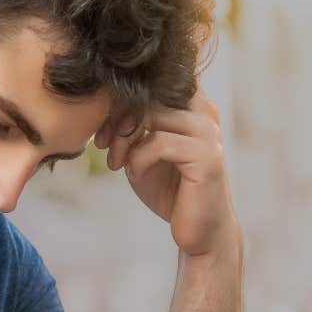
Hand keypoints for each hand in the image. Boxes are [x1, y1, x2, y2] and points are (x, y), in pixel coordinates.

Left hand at [94, 87, 239, 257]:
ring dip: (124, 139)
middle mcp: (204, 111)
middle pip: (149, 93)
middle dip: (117, 118)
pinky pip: (159, 143)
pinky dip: (137, 158)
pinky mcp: (207, 157)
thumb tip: (105, 98)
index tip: (103, 130)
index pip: (151, 81)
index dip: (119, 100)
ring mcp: (208, 132)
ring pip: (152, 114)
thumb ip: (131, 123)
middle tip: (103, 145)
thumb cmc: (169, 188)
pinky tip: (134, 173)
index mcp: (191, 104)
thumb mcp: (142, 149)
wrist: (197, 230)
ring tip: (116, 162)